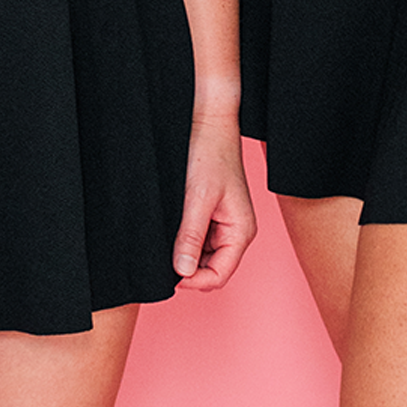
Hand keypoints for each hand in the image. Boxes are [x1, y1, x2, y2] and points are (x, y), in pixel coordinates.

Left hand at [172, 112, 256, 290]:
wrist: (209, 125)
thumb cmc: (209, 155)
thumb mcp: (197, 198)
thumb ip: (191, 236)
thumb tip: (182, 272)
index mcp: (241, 231)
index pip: (220, 275)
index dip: (195, 281)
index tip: (170, 275)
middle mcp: (237, 232)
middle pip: (212, 269)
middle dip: (189, 269)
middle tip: (165, 257)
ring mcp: (226, 225)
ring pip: (204, 257)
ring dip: (186, 255)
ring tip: (169, 240)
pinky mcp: (214, 216)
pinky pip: (200, 241)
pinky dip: (186, 241)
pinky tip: (173, 230)